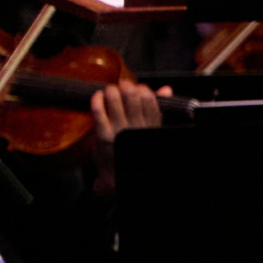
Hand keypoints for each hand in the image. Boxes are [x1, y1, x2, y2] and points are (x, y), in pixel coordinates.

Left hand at [88, 78, 164, 195]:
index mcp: (151, 126)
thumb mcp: (149, 131)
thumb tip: (166, 89)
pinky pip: (98, 111)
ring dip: (111, 90)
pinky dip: (97, 99)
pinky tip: (97, 96)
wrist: (118, 176)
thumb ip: (156, 110)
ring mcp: (119, 130)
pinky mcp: (103, 135)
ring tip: (109, 90)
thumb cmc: (131, 150)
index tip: (137, 88)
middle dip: (126, 86)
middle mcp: (137, 127)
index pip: (150, 99)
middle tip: (121, 85)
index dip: (142, 89)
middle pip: (133, 96)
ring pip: (116, 100)